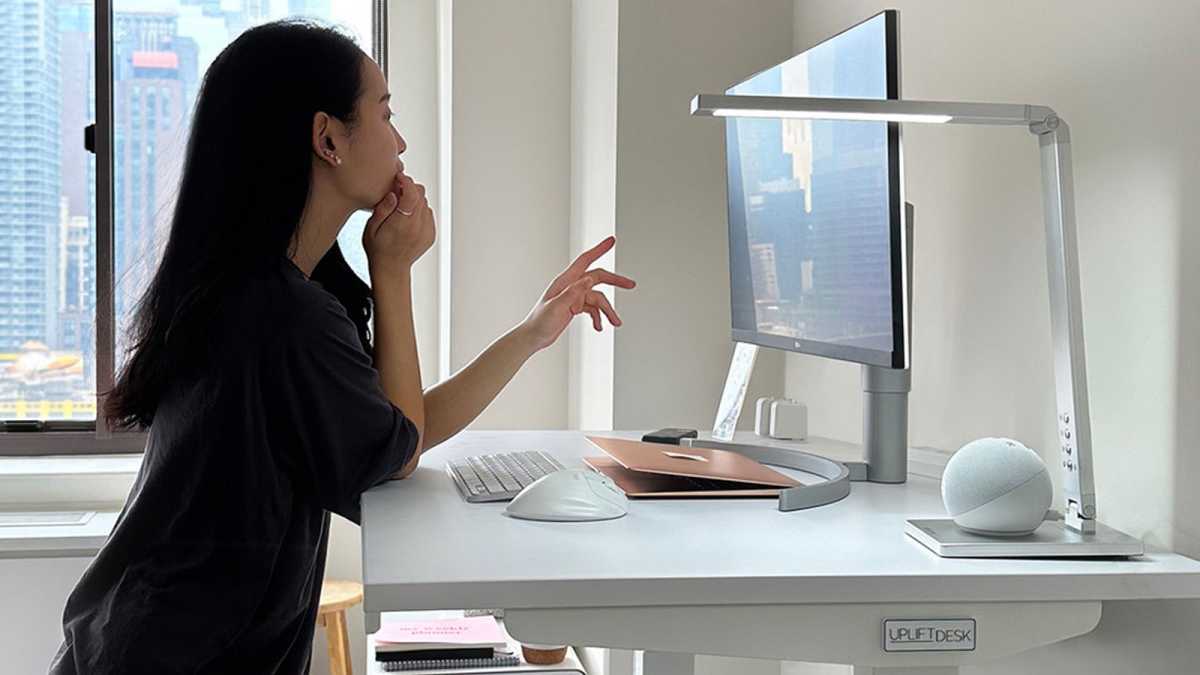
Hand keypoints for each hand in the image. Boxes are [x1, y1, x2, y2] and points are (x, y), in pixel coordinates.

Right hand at [363, 171, 435, 273]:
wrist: (391, 269)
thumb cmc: (378, 249)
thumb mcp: (371, 227)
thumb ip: (383, 209)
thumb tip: (393, 194)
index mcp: (403, 223)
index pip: (412, 194)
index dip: (406, 181)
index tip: (399, 177)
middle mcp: (418, 226)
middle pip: (421, 195)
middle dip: (409, 188)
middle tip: (397, 191)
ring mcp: (427, 231)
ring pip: (425, 203)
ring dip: (414, 199)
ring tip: (400, 206)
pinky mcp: (431, 234)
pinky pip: (428, 214)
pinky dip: (419, 210)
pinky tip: (407, 217)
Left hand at [519, 236, 635, 351]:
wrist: (533, 337)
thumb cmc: (540, 322)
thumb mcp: (556, 307)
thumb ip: (573, 293)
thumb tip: (588, 280)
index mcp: (565, 282)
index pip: (585, 260)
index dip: (599, 249)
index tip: (611, 241)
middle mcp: (571, 287)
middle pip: (597, 278)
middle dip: (615, 281)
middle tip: (630, 284)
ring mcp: (573, 297)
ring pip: (597, 298)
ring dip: (607, 310)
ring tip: (615, 322)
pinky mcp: (574, 307)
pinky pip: (592, 308)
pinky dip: (598, 317)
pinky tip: (599, 327)